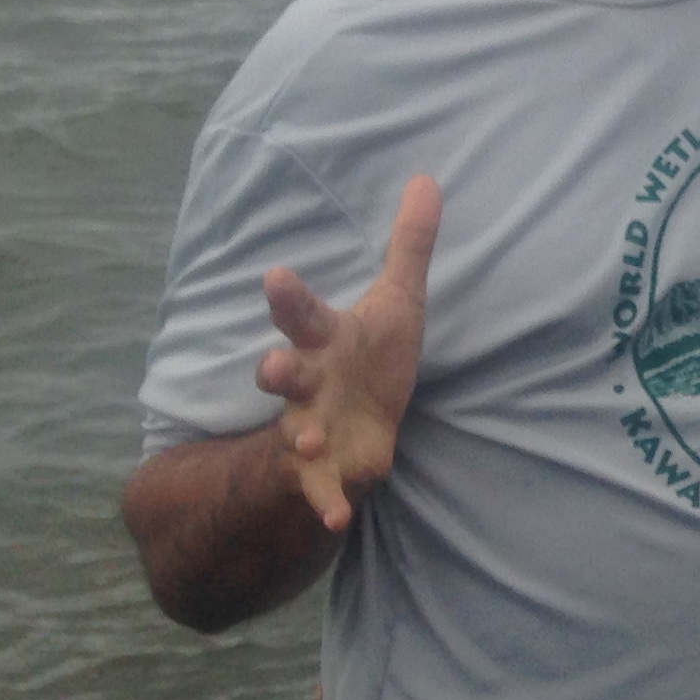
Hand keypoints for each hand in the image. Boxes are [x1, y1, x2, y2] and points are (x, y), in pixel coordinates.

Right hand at [253, 176, 440, 531]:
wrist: (352, 426)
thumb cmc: (371, 355)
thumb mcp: (398, 300)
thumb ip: (410, 244)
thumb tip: (430, 178)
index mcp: (325, 339)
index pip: (301, 312)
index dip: (289, 296)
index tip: (277, 276)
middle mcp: (308, 383)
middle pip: (284, 372)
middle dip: (276, 370)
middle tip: (270, 367)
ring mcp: (307, 426)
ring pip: (290, 430)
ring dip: (295, 436)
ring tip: (303, 440)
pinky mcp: (321, 469)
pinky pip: (318, 490)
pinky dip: (323, 505)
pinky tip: (334, 521)